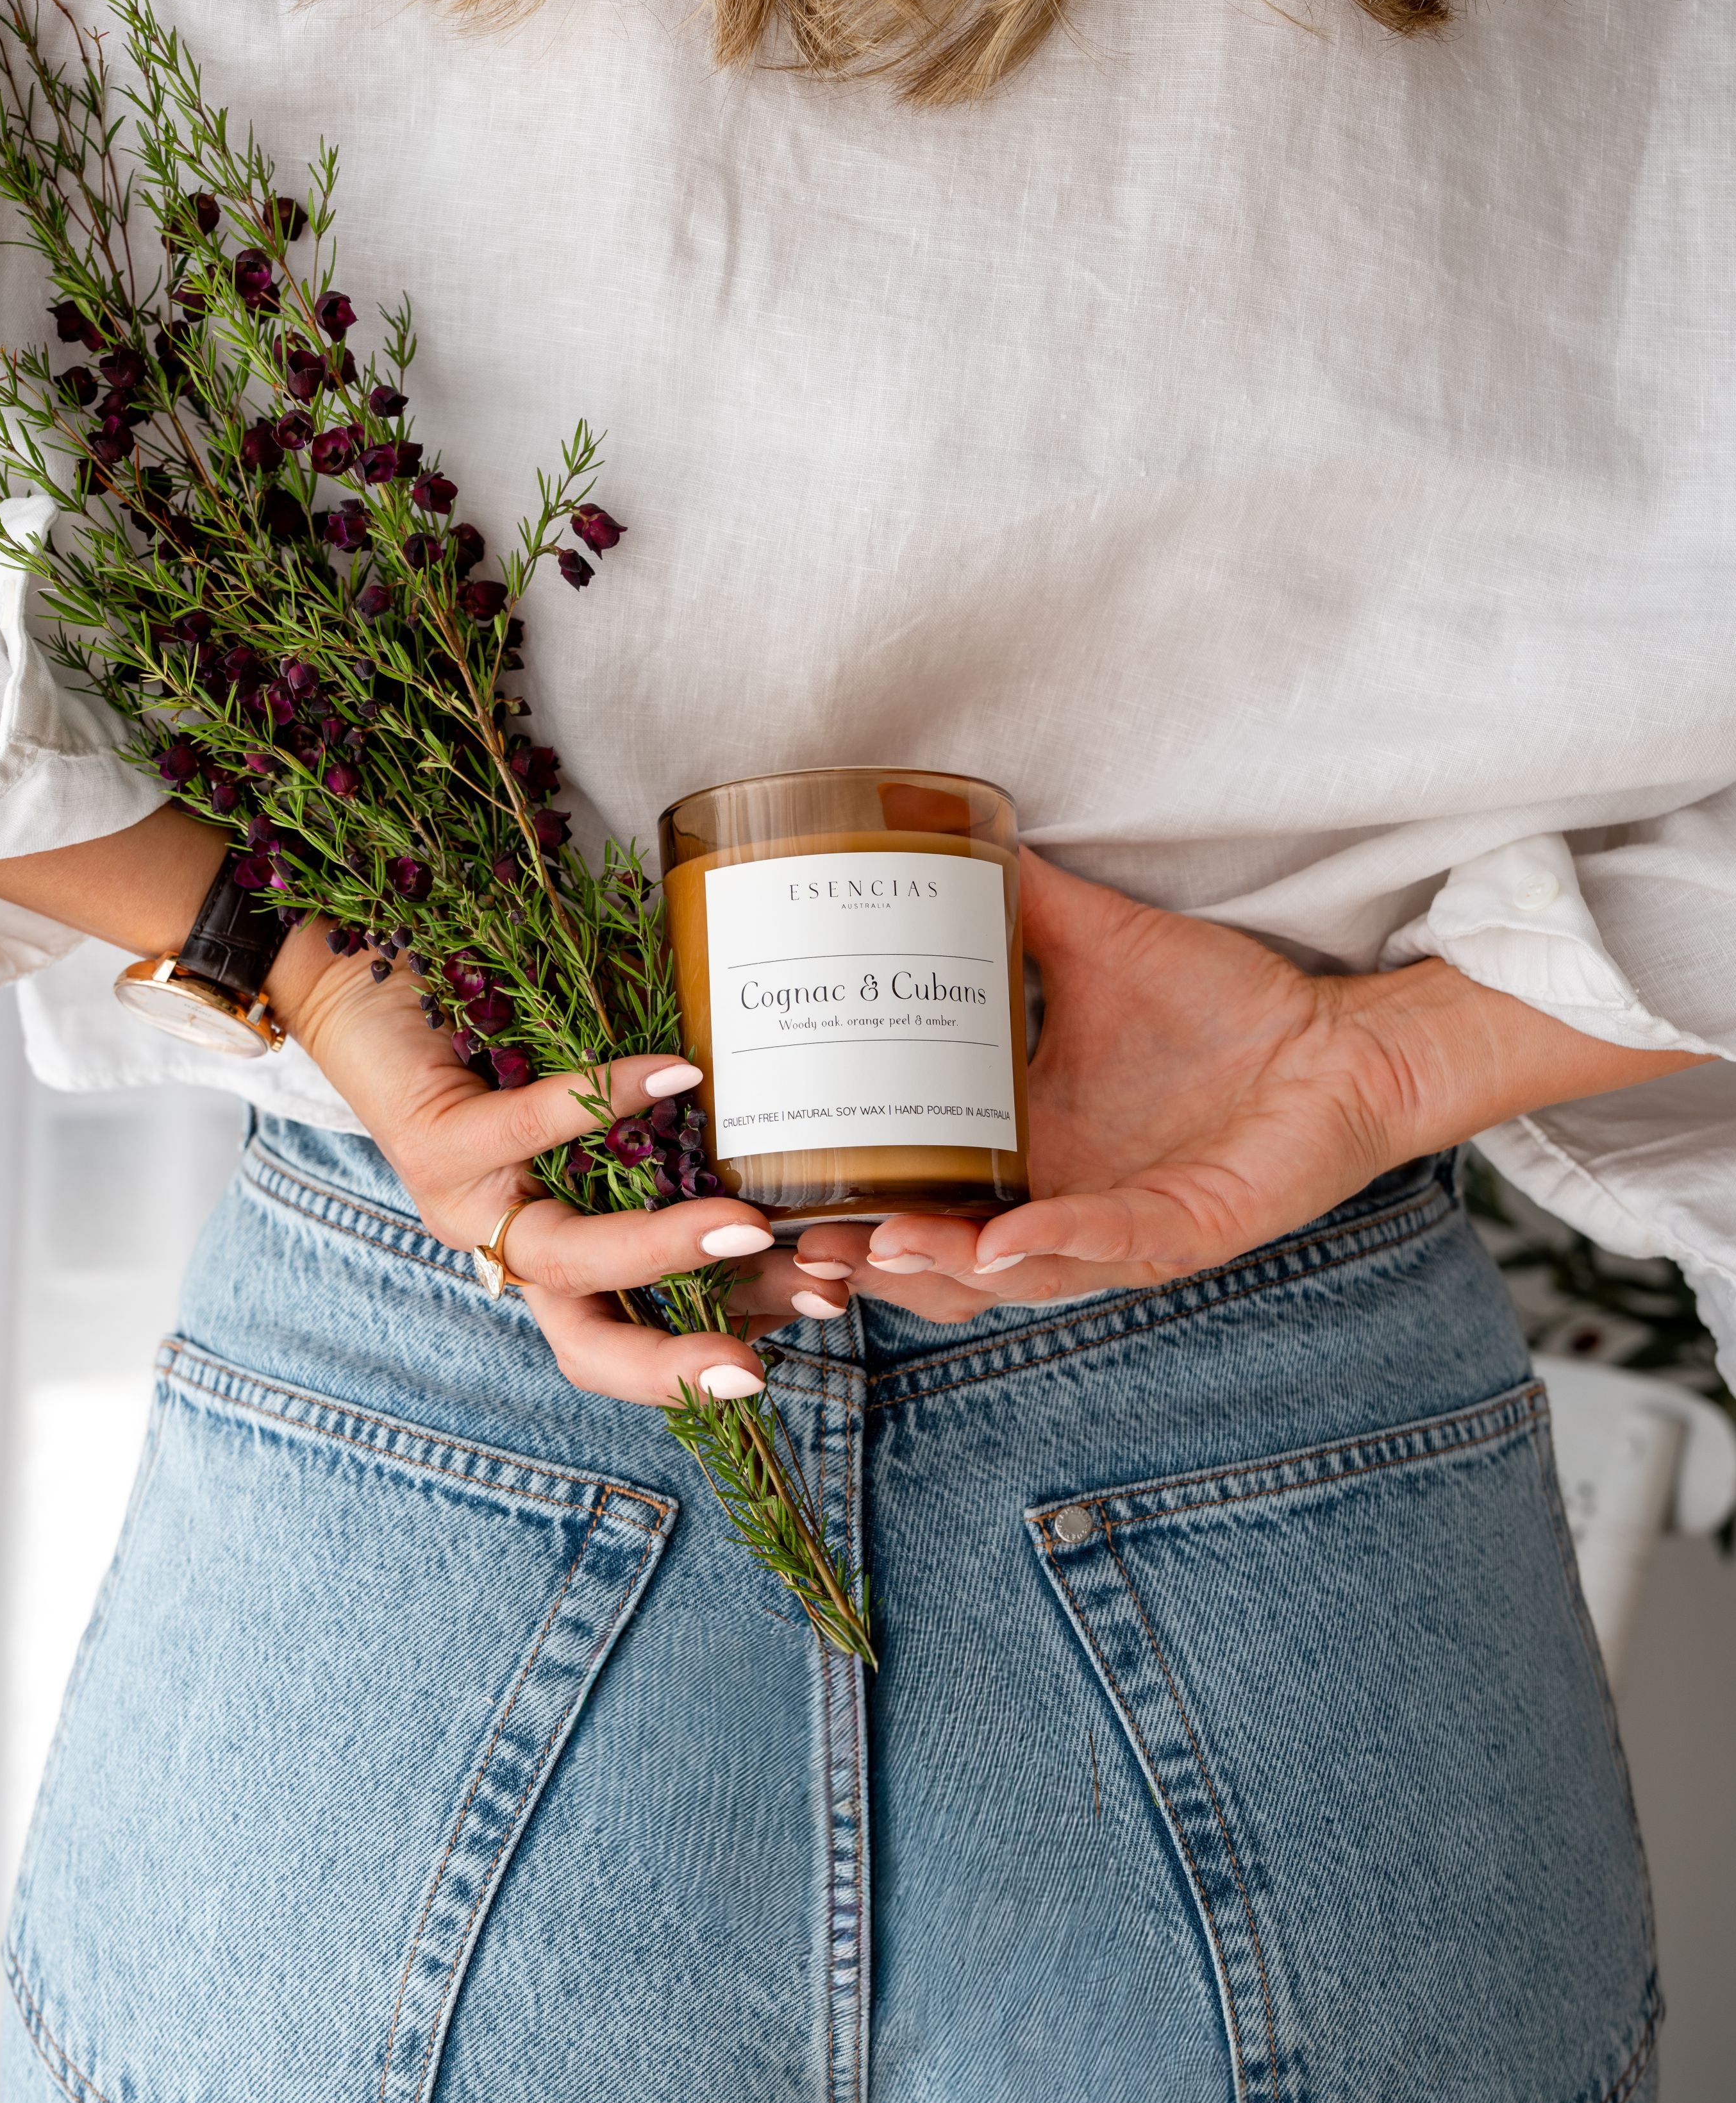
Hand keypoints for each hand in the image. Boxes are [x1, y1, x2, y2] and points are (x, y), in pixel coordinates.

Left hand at [269, 921, 804, 1402]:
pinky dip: (606, 1101)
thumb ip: (673, 1129)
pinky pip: (527, 1131)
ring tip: (747, 1223)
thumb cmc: (500, 1040)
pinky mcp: (434, 1139)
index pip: (636, 1333)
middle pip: (592, 1338)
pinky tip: (674, 1073)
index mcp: (553, 1251)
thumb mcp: (601, 1103)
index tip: (824, 1306)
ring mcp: (467, 1202)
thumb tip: (798, 1128)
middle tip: (771, 1353)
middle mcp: (509, 1244)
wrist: (363, 982)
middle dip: (681, 1363)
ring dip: (662, 1247)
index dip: (720, 1340)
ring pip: (566, 1256)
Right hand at [792, 847, 1707, 1314]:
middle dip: (864, 1261)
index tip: (758, 1185)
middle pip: (937, 1265)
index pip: (909, 1199)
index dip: (838, 1212)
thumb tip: (937, 823)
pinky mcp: (1187, 1230)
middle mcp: (1057, 1203)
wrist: (1344, 1042)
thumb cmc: (1226, 1008)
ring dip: (940, 1267)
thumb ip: (1018, 902)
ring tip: (879, 1242)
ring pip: (1008, 1280)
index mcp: (1021, 1151)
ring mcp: (1118, 1228)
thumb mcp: (1095, 948)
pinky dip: (1058, 1247)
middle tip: (796, 1239)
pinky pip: (1111, 1250)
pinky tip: (1008, 1240)